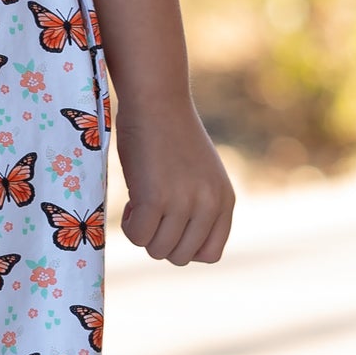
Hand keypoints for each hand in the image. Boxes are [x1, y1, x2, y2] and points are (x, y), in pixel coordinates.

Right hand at [114, 95, 234, 263]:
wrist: (155, 98)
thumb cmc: (170, 132)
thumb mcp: (199, 175)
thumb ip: (199, 208)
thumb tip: (181, 248)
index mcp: (225, 201)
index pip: (209, 254)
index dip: (184, 245)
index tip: (169, 223)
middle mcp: (209, 205)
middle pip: (180, 256)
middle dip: (160, 239)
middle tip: (150, 210)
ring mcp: (183, 203)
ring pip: (158, 251)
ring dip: (144, 233)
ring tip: (140, 202)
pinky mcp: (155, 198)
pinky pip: (138, 236)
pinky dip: (130, 225)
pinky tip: (130, 202)